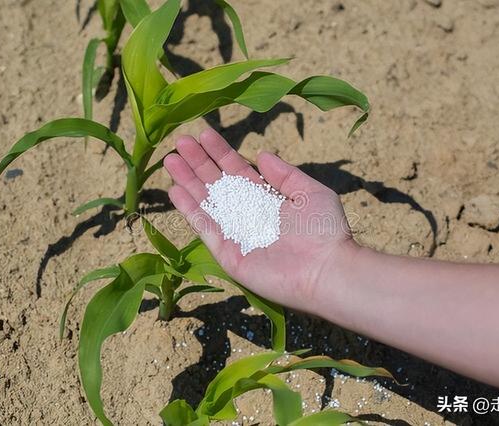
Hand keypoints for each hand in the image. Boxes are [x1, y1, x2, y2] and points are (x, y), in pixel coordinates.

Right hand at [164, 128, 357, 311]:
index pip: (237, 171)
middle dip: (198, 163)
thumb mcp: (309, 192)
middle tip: (179, 141)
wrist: (327, 271)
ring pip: (206, 203)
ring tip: (170, 159)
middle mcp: (249, 215)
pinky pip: (205, 229)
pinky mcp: (228, 255)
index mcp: (268, 200)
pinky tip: (175, 190)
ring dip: (188, 181)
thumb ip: (284, 174)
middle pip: (217, 184)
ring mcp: (237, 235)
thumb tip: (261, 154)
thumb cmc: (325, 231)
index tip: (203, 133)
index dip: (220, 153)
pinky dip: (190, 210)